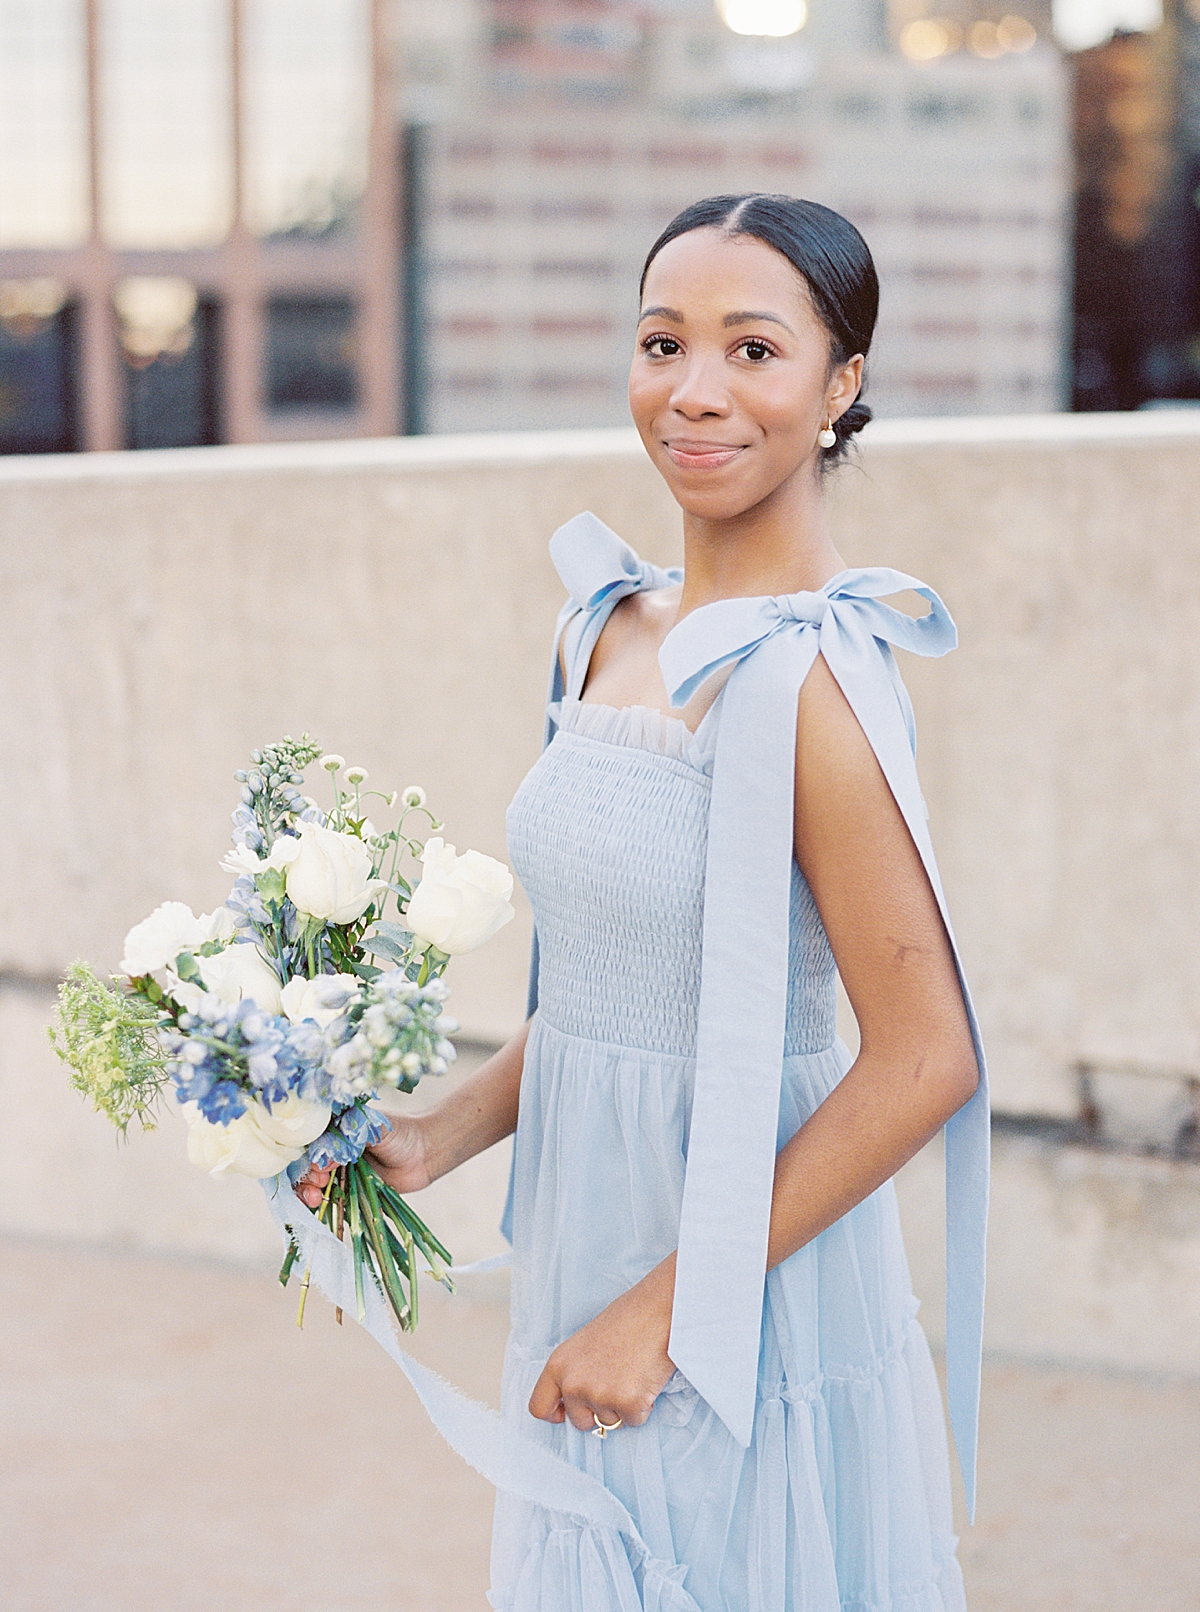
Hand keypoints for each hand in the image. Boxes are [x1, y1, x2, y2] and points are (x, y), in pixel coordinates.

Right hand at [292, 1112, 433, 1209]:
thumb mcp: (374, 1129)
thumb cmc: (401, 1133)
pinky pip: (324, 1198)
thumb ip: (350, 1138)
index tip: (315, 1168)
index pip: (304, 1142)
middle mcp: (330, 1148)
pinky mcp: (344, 1189)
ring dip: (307, 1193)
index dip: (302, 1156)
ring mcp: (335, 1170)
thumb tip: (323, 1158)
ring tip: (317, 1198)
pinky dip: (317, 1205)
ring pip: (309, 1183)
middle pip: (302, 1164)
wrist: (425, 1154)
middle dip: (304, 1177)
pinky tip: (318, 1208)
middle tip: (319, 1184)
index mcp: (332, 1128)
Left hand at [528, 1255, 676, 1430]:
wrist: (656, 1310)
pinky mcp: (628, 1404)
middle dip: (597, 1411)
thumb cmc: (625, 1320)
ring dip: (622, 1406)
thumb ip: (574, 1373)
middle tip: (614, 1383)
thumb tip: (575, 1402)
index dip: (556, 1414)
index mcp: (558, 1365)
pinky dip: (643, 1406)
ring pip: (609, 1422)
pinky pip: (634, 1420)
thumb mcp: (584, 1345)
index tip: (567, 1412)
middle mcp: (573, 1384)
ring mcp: (600, 1395)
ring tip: (632, 1372)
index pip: (539, 1407)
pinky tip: (645, 1378)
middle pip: (579, 1422)